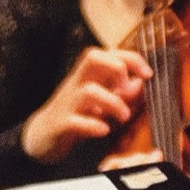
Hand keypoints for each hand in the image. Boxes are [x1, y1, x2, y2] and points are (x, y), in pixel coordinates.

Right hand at [22, 45, 150, 162]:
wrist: (41, 136)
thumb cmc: (76, 115)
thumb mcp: (101, 102)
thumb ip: (122, 93)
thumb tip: (140, 83)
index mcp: (87, 76)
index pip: (108, 53)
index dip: (131, 58)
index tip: (148, 73)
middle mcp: (76, 84)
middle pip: (92, 58)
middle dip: (117, 69)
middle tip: (128, 90)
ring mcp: (67, 104)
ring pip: (88, 91)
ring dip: (113, 102)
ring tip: (123, 116)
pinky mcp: (61, 125)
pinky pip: (75, 121)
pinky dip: (92, 125)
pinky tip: (103, 130)